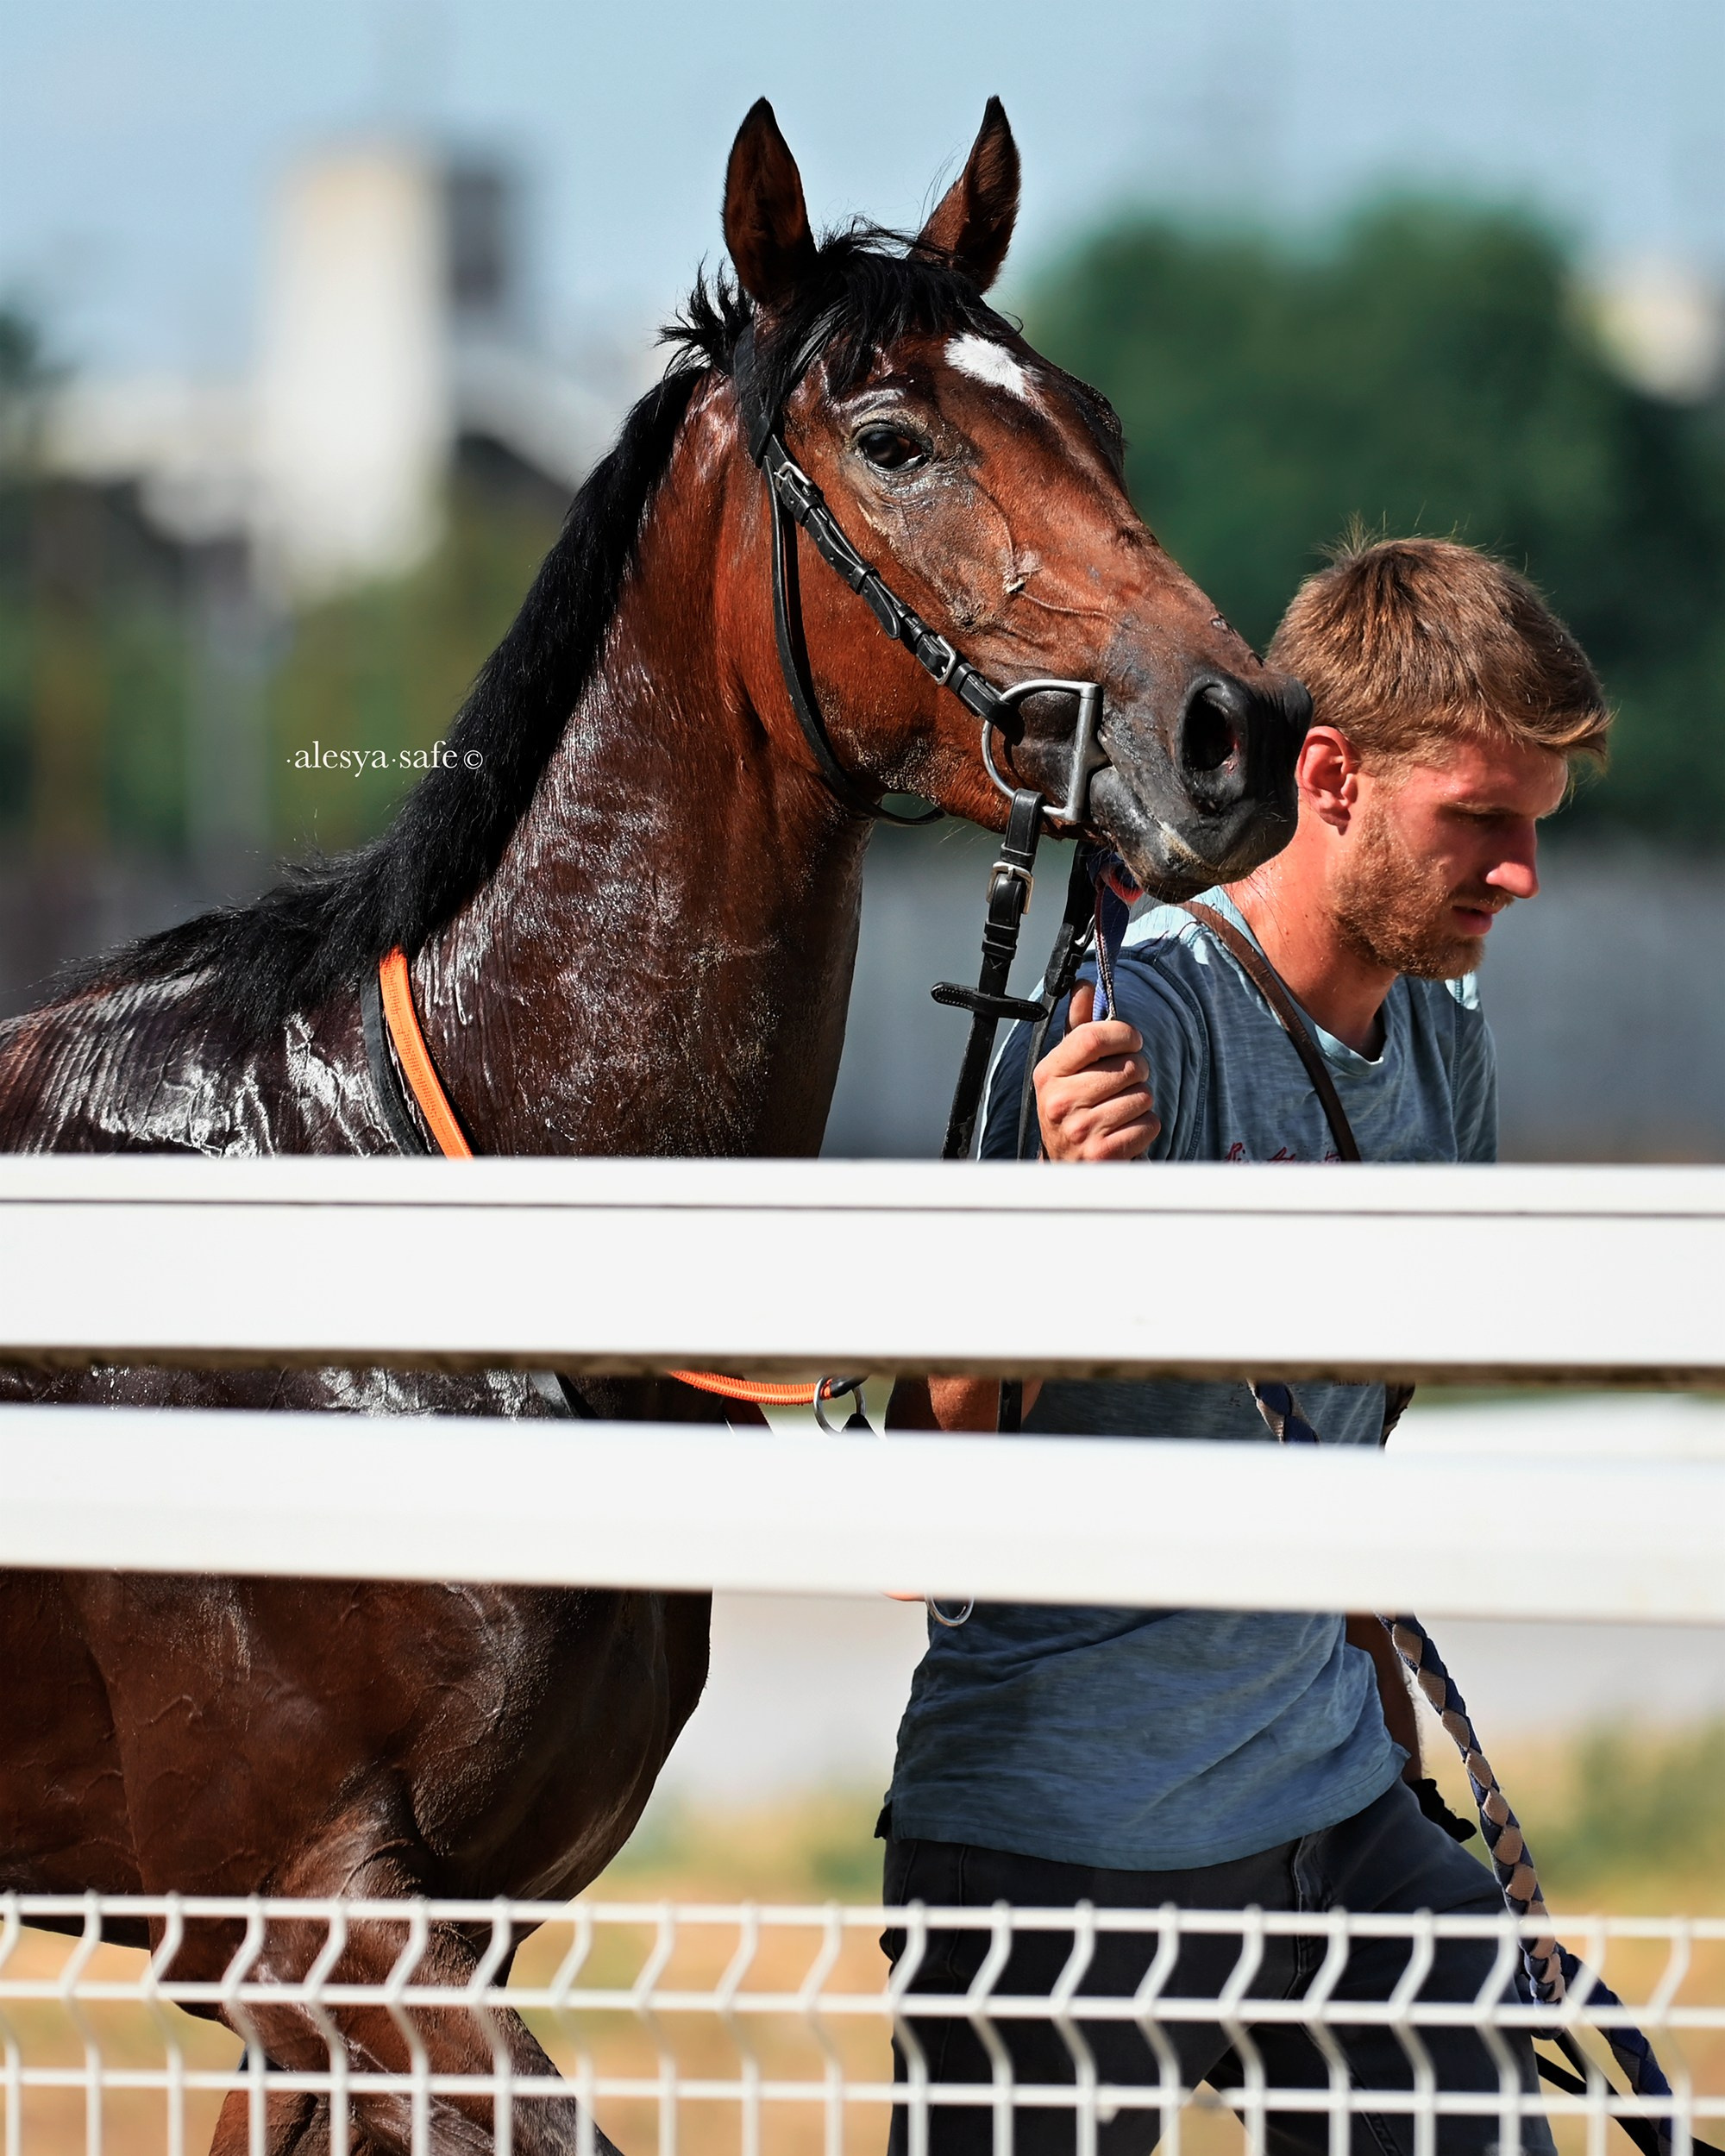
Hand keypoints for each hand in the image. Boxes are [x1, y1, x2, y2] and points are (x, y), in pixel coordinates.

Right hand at [1034, 983, 1160, 1161]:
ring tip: (1121, 1111)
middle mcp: (1059, 1102)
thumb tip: (1084, 985)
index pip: (1092, 1035)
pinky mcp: (1103, 1154)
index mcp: (1048, 1074)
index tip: (1131, 1040)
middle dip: (1137, 1072)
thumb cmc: (1075, 1111)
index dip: (1122, 1033)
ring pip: (1143, 1095)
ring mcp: (1080, 1130)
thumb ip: (1080, 1027)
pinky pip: (1149, 1124)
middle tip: (1124, 1083)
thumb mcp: (1070, 1069)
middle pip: (1127, 1066)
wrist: (1069, 1168)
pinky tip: (1126, 1132)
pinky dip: (1146, 1127)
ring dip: (1141, 1102)